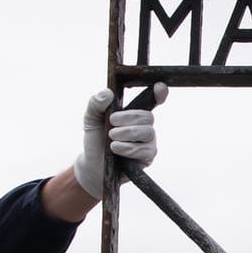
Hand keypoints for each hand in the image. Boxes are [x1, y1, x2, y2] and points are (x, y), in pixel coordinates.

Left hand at [73, 83, 167, 197]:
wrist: (93, 165)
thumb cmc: (96, 140)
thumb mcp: (91, 119)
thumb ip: (95, 104)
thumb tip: (108, 93)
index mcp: (133, 113)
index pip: (151, 101)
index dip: (159, 94)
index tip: (160, 87)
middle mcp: (144, 126)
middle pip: (147, 116)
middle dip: (128, 118)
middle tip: (111, 124)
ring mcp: (148, 142)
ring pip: (147, 132)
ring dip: (127, 133)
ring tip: (111, 137)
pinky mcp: (147, 157)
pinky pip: (144, 150)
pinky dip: (128, 148)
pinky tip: (115, 148)